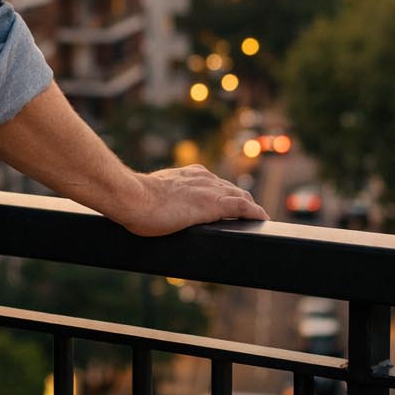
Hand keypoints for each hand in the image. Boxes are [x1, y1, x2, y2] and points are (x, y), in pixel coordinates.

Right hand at [115, 165, 268, 236]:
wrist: (132, 197)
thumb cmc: (132, 200)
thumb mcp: (150, 194)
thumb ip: (158, 198)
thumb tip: (151, 212)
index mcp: (187, 175)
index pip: (213, 183)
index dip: (223, 193)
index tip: (226, 203)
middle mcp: (202, 178)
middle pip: (231, 188)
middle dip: (241, 200)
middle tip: (248, 214)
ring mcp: (209, 190)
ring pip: (240, 196)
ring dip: (251, 207)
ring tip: (258, 219)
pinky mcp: (214, 205)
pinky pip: (243, 207)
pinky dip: (255, 213)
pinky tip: (263, 219)